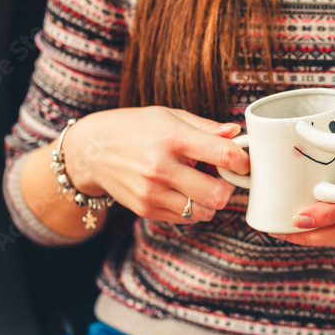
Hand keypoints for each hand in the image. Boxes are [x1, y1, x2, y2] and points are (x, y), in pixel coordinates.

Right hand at [64, 106, 249, 223]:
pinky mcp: (146, 209)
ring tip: (199, 182)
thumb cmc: (136, 129)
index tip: (242, 161)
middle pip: (218, 195)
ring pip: (204, 212)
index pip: (223, 155)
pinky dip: (192, 207)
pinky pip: (186, 218)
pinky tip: (182, 190)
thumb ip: (206, 128)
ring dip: (210, 200)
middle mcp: (161, 168)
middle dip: (227, 187)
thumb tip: (236, 134)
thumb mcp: (169, 116)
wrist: (92, 150)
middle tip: (221, 176)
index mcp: (172, 138)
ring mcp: (152, 192)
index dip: (242, 161)